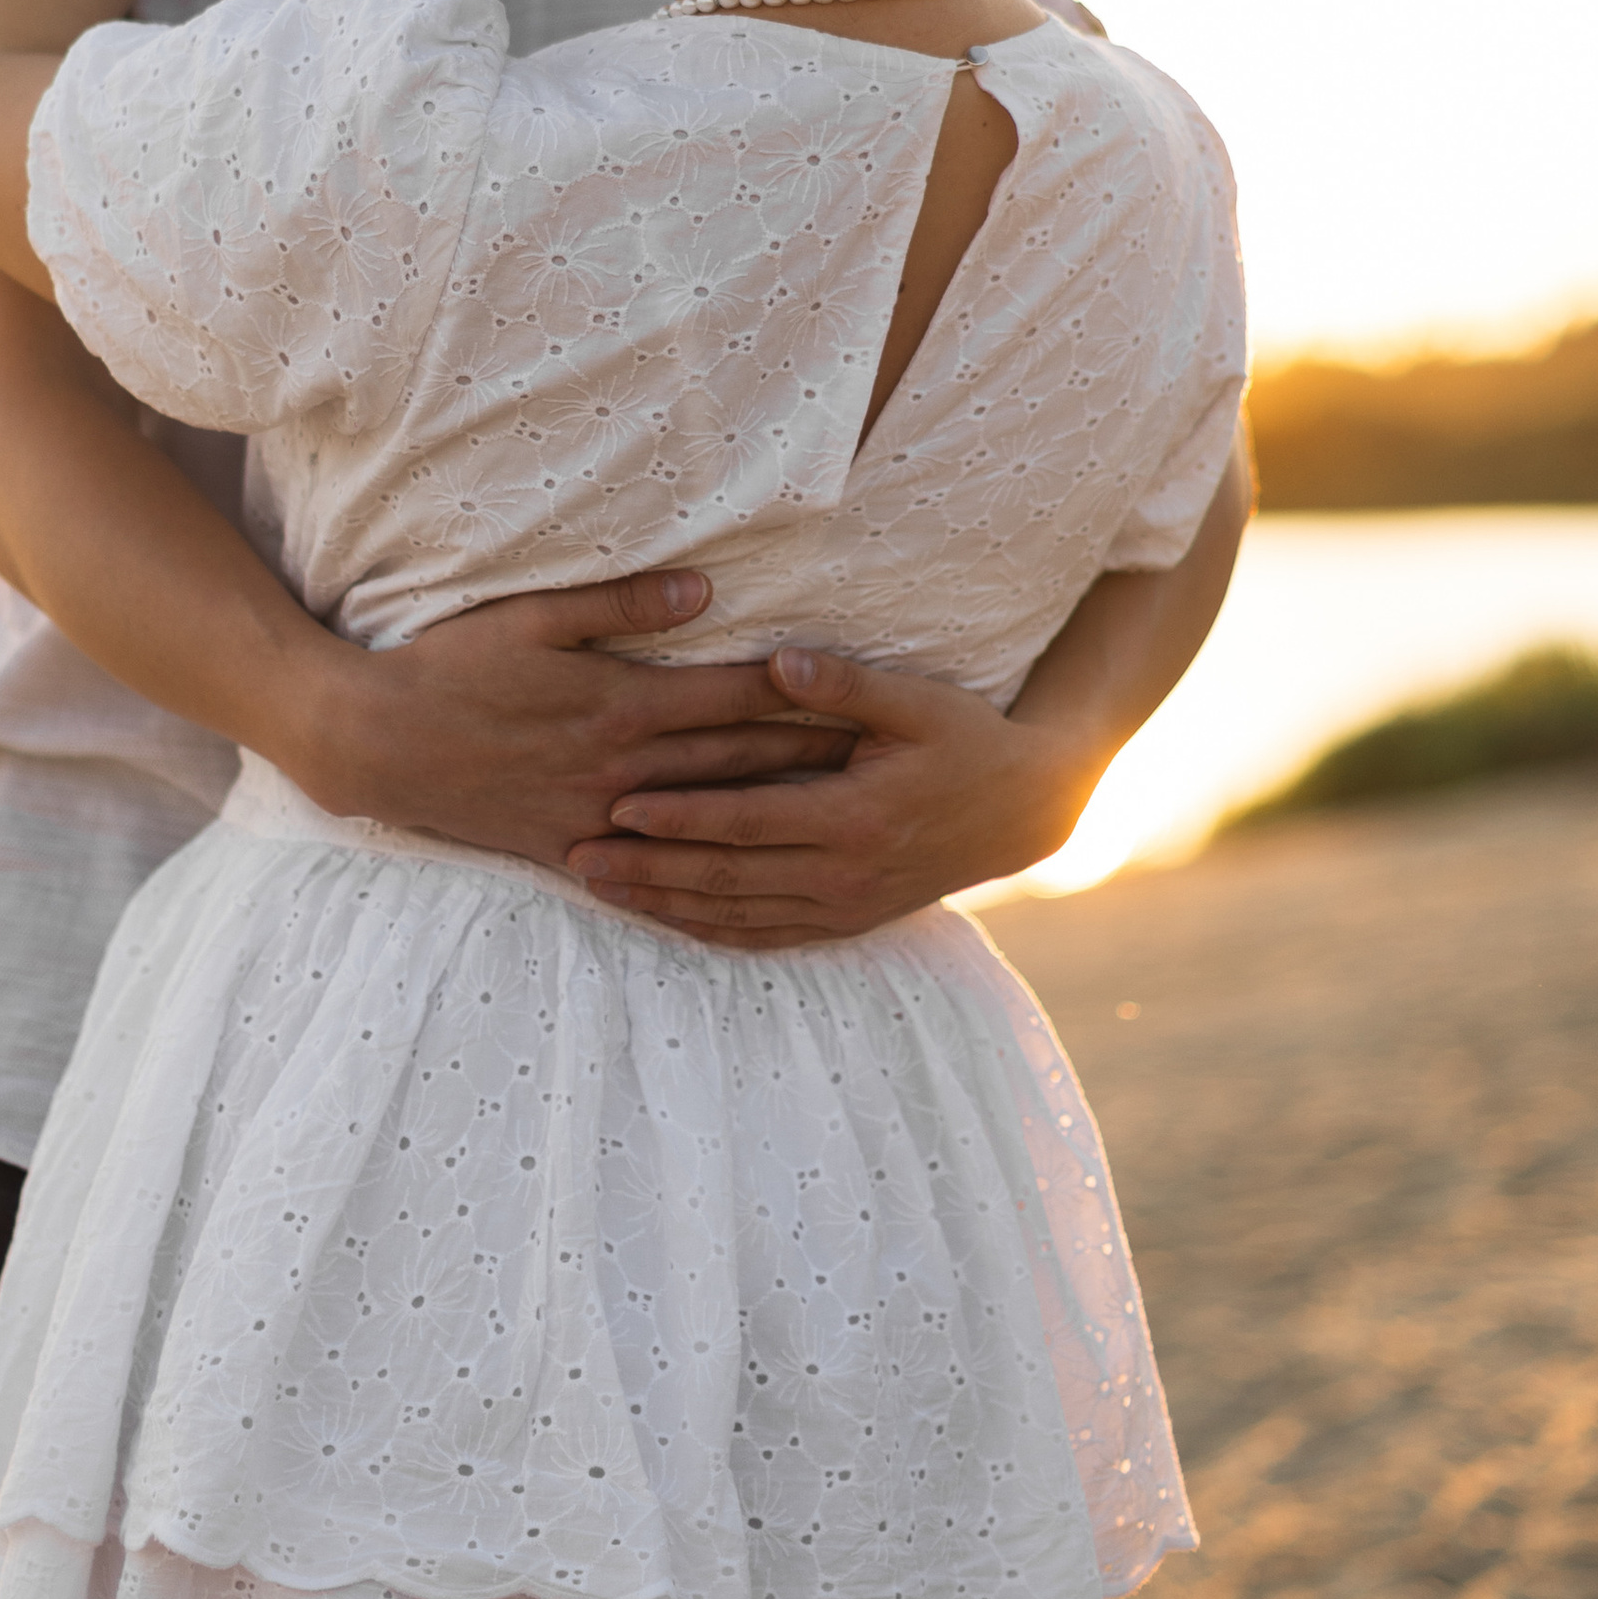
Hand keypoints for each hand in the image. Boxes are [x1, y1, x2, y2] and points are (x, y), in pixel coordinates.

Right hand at [287, 571, 854, 870]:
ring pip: (707, 819)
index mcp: (621, 704)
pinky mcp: (569, 850)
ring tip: (843, 818)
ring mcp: (599, 817)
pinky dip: (706, 871)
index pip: (735, 700)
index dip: (804, 695)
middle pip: (739, 765)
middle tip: (888, 764)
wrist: (375, 746)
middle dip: (815, 762)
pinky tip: (748, 878)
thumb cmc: (449, 668)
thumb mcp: (530, 617)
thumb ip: (621, 604)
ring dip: (775, 816)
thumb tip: (705, 590)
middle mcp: (621, 768)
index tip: (868, 693)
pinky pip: (655, 868)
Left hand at [564, 645, 1095, 945]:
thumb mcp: (918, 700)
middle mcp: (843, 874)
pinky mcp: (849, 922)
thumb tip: (778, 661)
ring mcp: (845, 906)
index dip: (681, 817)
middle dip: (647, 870)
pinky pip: (767, 937)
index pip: (747, 822)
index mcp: (855, 816)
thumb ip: (846, 684)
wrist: (1024, 810)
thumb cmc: (965, 738)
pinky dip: (710, 932)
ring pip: (737, 916)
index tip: (618, 805)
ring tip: (597, 889)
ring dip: (664, 905)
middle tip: (573, 859)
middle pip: (725, 879)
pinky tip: (664, 920)